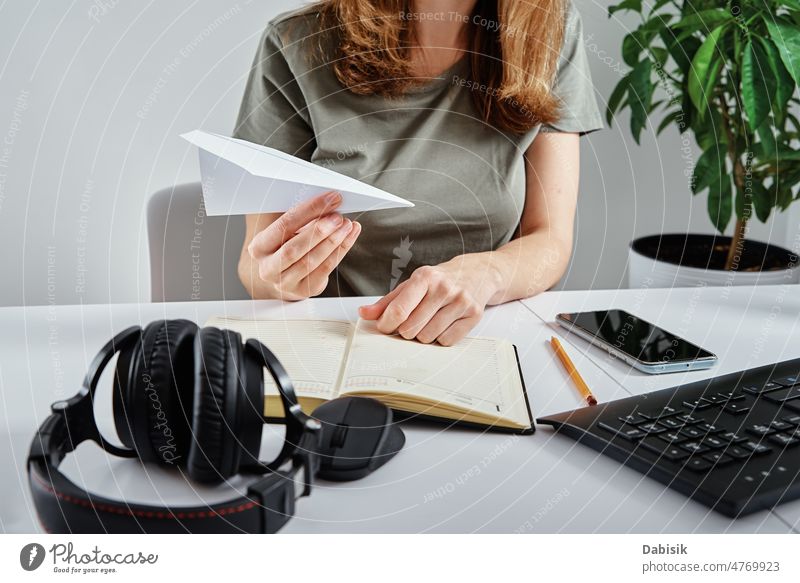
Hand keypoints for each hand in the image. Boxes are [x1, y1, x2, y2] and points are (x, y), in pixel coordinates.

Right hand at [247, 191, 360, 299]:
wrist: (280, 276)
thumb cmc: (283, 245)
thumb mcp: (283, 230)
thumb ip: (300, 217)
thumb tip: (327, 202)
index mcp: (259, 247)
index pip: (284, 225)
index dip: (309, 210)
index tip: (330, 198)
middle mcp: (268, 268)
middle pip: (294, 248)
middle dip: (319, 231)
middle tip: (338, 217)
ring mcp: (285, 283)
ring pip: (311, 261)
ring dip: (333, 241)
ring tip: (347, 225)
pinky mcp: (304, 290)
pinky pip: (325, 269)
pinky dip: (341, 250)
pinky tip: (349, 236)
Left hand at [358, 256, 499, 345]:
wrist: (477, 273)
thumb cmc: (439, 281)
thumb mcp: (412, 284)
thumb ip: (387, 302)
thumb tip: (363, 314)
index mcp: (424, 277)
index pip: (398, 311)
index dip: (386, 325)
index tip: (385, 327)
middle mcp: (444, 288)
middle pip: (411, 329)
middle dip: (406, 330)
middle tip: (413, 322)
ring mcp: (461, 301)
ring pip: (428, 337)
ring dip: (424, 335)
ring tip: (430, 321)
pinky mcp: (474, 314)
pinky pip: (447, 342)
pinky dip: (441, 339)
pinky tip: (444, 325)